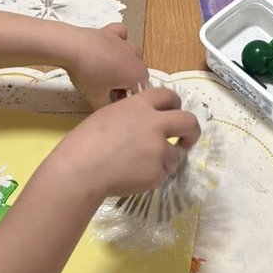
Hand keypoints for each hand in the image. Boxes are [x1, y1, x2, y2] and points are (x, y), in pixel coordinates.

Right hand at [51, 85, 201, 199]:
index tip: (174, 115)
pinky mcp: (158, 172)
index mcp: (139, 105)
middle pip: (189, 121)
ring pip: (175, 155)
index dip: (174, 105)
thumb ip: (132, 116)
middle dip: (192, 131)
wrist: (80, 170)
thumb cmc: (84, 142)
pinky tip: (133, 177)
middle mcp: (155, 123)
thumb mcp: (108, 116)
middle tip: (187, 141)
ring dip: (164, 161)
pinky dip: (153, 177)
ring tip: (140, 167)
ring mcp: (159, 148)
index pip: (168, 95)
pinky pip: (163, 174)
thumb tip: (146, 126)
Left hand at [59, 22, 148, 109]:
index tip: (111, 103)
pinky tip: (109, 47)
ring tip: (106, 73)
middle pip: (136, 75)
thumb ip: (107, 107)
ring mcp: (124, 43)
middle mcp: (136, 58)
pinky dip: (119, 41)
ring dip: (124, 65)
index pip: (139, 92)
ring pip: (132, 55)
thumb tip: (109, 110)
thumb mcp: (97, 99)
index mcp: (137, 75)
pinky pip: (122, 36)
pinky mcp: (112, 31)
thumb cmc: (87, 74)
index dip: (125, 100)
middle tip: (106, 91)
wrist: (72, 47)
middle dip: (125, 84)